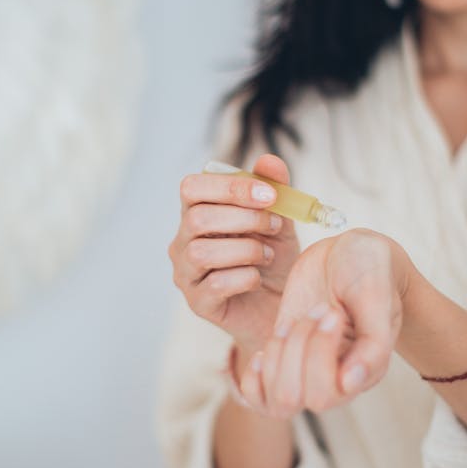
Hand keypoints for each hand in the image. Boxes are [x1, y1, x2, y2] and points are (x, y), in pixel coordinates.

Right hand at [169, 155, 300, 357]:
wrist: (283, 306)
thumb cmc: (273, 260)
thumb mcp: (279, 221)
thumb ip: (274, 190)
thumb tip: (269, 161)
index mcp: (198, 213)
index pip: (191, 187)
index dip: (229, 186)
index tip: (269, 194)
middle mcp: (183, 242)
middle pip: (197, 218)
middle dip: (244, 218)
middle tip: (274, 226)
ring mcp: (186, 274)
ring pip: (202, 252)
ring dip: (245, 249)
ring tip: (266, 254)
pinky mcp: (198, 303)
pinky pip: (216, 284)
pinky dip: (246, 277)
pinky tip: (258, 278)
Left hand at [239, 230, 411, 418]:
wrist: (350, 253)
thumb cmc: (370, 272)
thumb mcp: (376, 296)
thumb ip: (373, 342)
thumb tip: (350, 385)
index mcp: (363, 374)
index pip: (322, 395)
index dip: (317, 353)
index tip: (334, 311)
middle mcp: (336, 382)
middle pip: (291, 398)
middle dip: (295, 348)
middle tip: (317, 310)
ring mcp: (307, 372)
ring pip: (274, 399)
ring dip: (277, 353)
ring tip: (297, 320)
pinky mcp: (284, 358)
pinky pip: (257, 394)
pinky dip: (254, 375)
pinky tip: (269, 344)